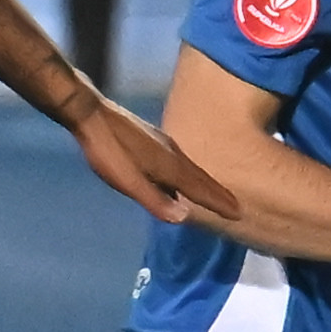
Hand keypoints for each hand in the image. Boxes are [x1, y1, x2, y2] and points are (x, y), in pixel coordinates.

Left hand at [74, 94, 232, 225]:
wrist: (91, 114)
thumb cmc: (108, 150)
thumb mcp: (127, 181)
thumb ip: (154, 200)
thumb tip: (184, 217)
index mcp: (170, 166)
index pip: (200, 189)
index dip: (218, 203)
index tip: (239, 214)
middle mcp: (173, 155)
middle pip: (201, 178)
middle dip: (219, 194)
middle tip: (237, 207)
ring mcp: (164, 145)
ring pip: (192, 169)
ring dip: (207, 183)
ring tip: (217, 194)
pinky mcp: (154, 141)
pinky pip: (181, 163)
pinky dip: (191, 174)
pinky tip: (182, 178)